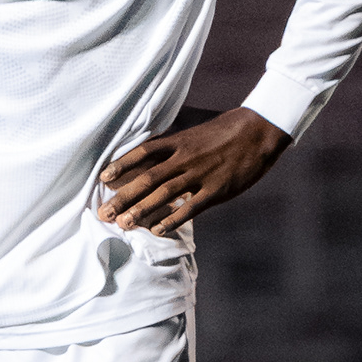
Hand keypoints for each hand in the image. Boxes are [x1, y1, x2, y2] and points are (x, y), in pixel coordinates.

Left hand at [97, 105, 289, 236]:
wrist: (259, 131)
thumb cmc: (227, 132)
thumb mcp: (197, 134)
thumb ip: (176, 148)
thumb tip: (155, 160)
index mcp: (179, 142)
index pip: (143, 153)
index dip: (121, 164)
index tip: (103, 177)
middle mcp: (184, 158)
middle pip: (147, 178)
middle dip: (124, 196)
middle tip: (105, 212)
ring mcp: (199, 174)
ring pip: (164, 194)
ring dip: (141, 210)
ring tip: (123, 224)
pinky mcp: (216, 190)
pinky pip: (190, 207)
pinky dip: (173, 219)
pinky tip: (158, 230)